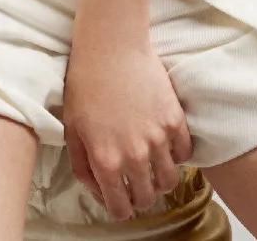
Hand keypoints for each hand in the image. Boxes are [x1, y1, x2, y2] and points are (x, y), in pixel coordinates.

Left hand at [62, 30, 194, 221]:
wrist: (110, 47)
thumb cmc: (85, 84)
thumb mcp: (72, 129)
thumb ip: (83, 167)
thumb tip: (98, 189)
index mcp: (106, 162)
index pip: (120, 209)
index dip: (119, 209)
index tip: (120, 201)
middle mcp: (135, 156)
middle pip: (147, 199)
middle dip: (140, 197)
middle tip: (135, 184)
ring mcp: (158, 139)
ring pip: (169, 181)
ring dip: (160, 180)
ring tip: (153, 168)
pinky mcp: (175, 120)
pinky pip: (184, 154)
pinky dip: (176, 155)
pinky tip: (165, 145)